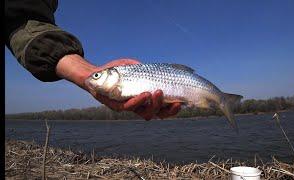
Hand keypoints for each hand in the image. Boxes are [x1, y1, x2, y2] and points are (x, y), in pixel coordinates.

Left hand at [56, 55, 181, 119]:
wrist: (94, 74)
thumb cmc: (116, 70)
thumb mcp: (134, 66)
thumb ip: (146, 69)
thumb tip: (163, 68)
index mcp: (146, 100)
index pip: (163, 108)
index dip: (173, 108)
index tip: (182, 102)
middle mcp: (139, 106)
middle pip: (158, 114)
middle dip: (168, 110)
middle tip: (176, 101)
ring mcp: (128, 107)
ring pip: (145, 113)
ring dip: (155, 105)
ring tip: (159, 93)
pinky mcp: (116, 105)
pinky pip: (129, 107)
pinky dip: (138, 101)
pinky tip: (144, 94)